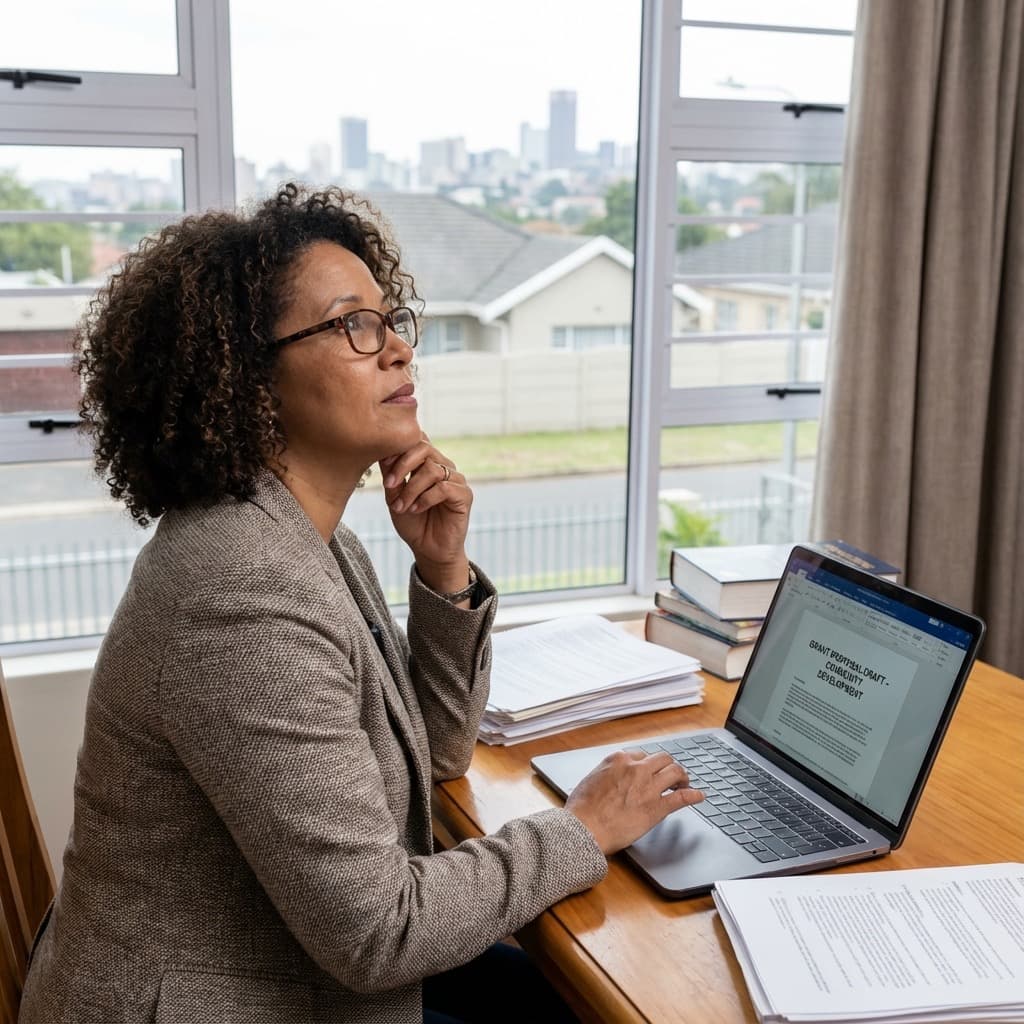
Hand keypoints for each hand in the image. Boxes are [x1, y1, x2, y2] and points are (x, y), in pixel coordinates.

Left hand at [380, 435, 472, 591]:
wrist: (428, 549)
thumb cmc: (412, 522)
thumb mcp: (394, 497)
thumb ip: (392, 476)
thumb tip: (382, 453)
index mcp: (427, 463)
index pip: (417, 441)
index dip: (399, 448)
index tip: (383, 464)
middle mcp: (443, 467)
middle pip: (425, 448)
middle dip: (403, 465)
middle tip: (389, 484)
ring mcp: (456, 480)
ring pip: (432, 469)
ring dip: (412, 488)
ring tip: (402, 506)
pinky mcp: (464, 496)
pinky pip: (444, 488)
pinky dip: (425, 498)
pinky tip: (416, 509)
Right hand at [564, 750, 703, 854]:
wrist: (584, 829)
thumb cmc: (582, 809)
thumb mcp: (591, 779)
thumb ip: (607, 774)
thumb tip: (611, 778)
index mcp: (619, 760)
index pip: (641, 755)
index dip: (648, 764)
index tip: (650, 770)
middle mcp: (636, 769)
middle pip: (662, 758)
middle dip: (668, 765)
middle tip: (671, 775)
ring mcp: (648, 787)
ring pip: (675, 772)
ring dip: (683, 776)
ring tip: (685, 783)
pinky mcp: (656, 808)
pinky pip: (681, 797)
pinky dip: (693, 795)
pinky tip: (699, 796)